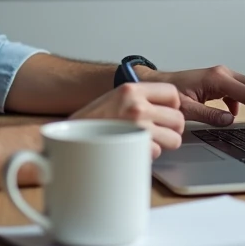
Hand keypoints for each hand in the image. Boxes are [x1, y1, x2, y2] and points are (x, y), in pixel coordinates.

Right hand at [70, 82, 184, 158]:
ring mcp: (137, 127)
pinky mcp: (135, 147)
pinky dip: (149, 155)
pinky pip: (158, 153)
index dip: (173, 106)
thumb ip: (140, 98)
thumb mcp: (115, 97)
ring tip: (148, 143)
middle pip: (178, 118)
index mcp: (132, 90)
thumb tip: (167, 106)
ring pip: (174, 139)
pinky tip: (135, 151)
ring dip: (164, 144)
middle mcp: (137, 105)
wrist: (66, 136)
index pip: (172, 93)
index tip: (166, 113)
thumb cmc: (90, 120)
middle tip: (159, 133)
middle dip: (172, 129)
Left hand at [152, 65, 244, 132]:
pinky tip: (237, 116)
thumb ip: (209, 115)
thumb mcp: (187, 109)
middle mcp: (222, 74)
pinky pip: (237, 92)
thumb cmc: (168, 94)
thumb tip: (231, 120)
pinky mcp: (218, 82)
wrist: (157, 84)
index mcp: (217, 78)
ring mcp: (221, 76)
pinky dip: (243, 104)